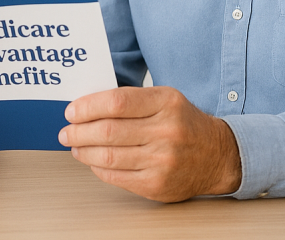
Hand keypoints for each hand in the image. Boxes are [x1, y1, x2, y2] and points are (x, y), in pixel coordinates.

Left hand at [58, 86, 240, 201]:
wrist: (217, 155)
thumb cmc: (183, 123)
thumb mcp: (164, 99)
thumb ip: (130, 99)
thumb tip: (86, 106)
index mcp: (166, 103)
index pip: (116, 102)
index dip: (87, 107)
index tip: (72, 111)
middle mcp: (166, 131)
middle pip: (108, 131)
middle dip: (78, 131)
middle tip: (67, 131)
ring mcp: (162, 161)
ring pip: (108, 156)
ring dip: (83, 151)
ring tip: (74, 146)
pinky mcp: (157, 185)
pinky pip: (116, 177)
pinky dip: (97, 169)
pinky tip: (92, 161)